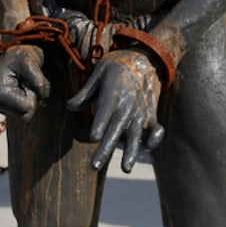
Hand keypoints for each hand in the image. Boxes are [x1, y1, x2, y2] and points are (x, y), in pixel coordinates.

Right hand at [0, 45, 48, 120]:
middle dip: (33, 98)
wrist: (13, 55)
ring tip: (25, 83)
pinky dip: (29, 99)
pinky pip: (24, 112)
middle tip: (27, 81)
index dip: (33, 94)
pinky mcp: (6, 108)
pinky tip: (23, 88)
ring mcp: (0, 106)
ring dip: (32, 98)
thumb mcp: (31, 61)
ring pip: (26, 114)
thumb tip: (42, 96)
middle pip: (26, 115)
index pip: (27, 107)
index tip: (27, 80)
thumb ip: (38, 80)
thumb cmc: (20, 56)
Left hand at [67, 49, 164, 172]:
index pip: (106, 110)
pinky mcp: (151, 116)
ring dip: (131, 152)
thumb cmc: (117, 66)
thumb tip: (69, 107)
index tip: (93, 137)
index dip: (101, 123)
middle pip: (117, 129)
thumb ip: (85, 92)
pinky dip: (153, 140)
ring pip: (136, 135)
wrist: (146, 57)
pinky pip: (155, 131)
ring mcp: (141, 111)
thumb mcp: (99, 72)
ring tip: (125, 169)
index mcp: (114, 93)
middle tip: (94, 166)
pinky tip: (145, 149)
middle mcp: (129, 104)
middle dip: (106, 148)